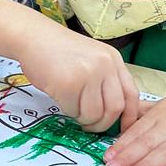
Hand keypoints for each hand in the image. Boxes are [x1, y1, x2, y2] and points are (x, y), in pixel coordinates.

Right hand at [17, 22, 139, 132]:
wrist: (33, 36)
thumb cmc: (59, 52)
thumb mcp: (92, 59)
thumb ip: (105, 80)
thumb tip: (113, 114)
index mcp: (113, 59)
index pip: (131, 94)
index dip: (129, 116)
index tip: (122, 129)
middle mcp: (105, 65)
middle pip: (115, 108)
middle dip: (103, 124)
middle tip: (90, 125)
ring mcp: (88, 73)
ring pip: (94, 114)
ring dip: (82, 119)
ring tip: (72, 108)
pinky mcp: (69, 83)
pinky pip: (73, 111)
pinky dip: (67, 111)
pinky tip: (61, 99)